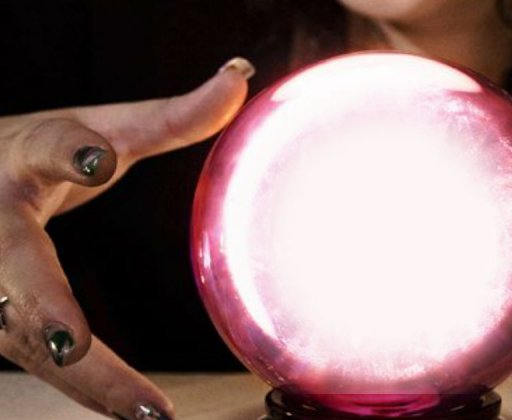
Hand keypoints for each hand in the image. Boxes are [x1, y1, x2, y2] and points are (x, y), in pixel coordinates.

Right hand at [0, 57, 252, 418]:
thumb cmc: (37, 154)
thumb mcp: (97, 129)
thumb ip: (170, 116)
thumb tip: (242, 77)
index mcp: (26, 156)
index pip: (49, 146)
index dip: (71, 151)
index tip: (97, 158)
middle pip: (14, 267)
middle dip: (41, 305)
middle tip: (71, 343)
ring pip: (22, 334)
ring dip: (82, 378)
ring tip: (146, 412)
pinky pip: (37, 360)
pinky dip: (85, 391)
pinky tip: (133, 413)